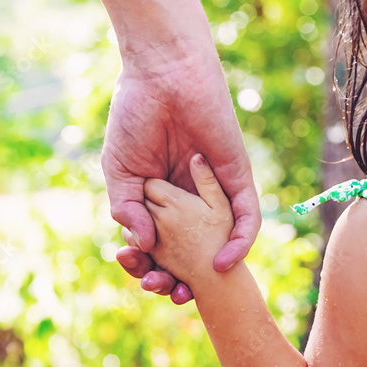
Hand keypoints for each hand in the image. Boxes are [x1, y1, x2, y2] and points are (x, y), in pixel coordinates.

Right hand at [103, 46, 259, 302]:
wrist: (162, 75)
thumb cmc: (136, 116)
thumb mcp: (121, 171)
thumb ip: (127, 209)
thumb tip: (143, 247)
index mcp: (160, 199)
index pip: (158, 245)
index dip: (148, 267)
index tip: (137, 275)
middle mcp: (190, 201)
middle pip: (188, 252)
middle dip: (175, 278)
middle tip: (162, 289)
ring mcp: (214, 192)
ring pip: (217, 244)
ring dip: (204, 273)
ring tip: (186, 291)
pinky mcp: (237, 179)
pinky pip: (246, 219)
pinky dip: (238, 244)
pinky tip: (221, 264)